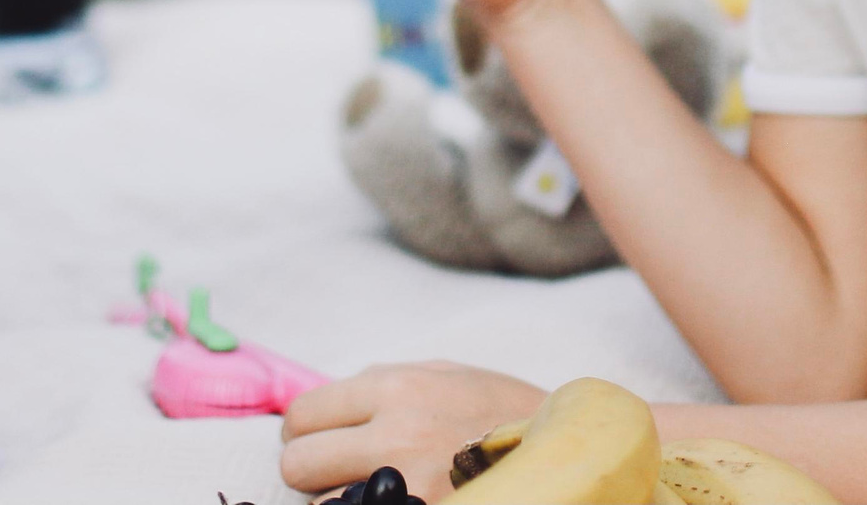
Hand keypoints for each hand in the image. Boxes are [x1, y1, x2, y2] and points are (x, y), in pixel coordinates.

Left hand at [281, 362, 545, 499]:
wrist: (568, 454)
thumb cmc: (504, 411)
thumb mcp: (448, 374)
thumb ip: (385, 380)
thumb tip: (330, 401)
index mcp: (397, 388)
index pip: (303, 415)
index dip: (306, 432)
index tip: (319, 443)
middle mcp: (396, 434)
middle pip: (298, 463)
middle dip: (311, 470)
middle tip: (335, 473)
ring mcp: (410, 484)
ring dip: (338, 501)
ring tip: (373, 491)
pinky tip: (392, 502)